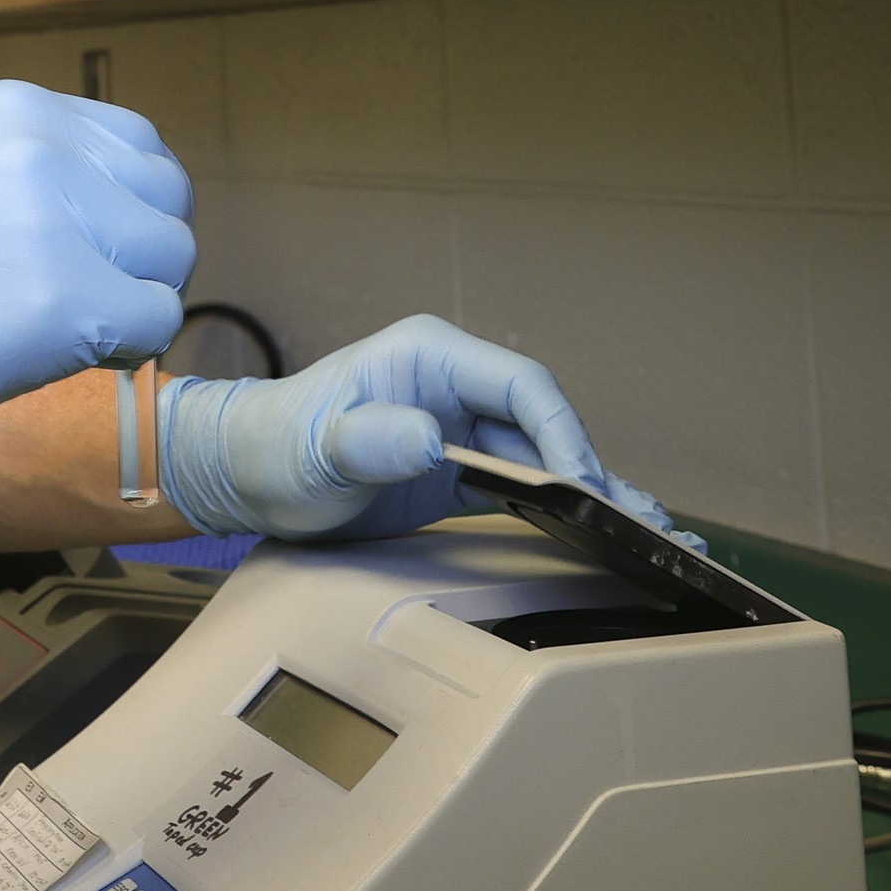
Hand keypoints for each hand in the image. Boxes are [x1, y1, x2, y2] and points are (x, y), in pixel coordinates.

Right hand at [0, 81, 190, 476]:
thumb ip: (29, 176)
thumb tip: (106, 218)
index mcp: (19, 108)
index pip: (140, 148)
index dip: (124, 212)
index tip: (83, 252)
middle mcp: (48, 146)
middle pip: (169, 203)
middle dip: (136, 259)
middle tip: (71, 299)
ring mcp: (60, 220)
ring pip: (170, 265)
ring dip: (128, 306)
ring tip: (48, 327)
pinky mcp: (66, 301)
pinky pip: (152, 327)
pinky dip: (118, 354)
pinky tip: (47, 357)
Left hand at [157, 315, 696, 546]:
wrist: (242, 474)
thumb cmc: (273, 449)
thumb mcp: (316, 449)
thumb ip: (368, 441)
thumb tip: (427, 440)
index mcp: (430, 355)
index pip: (522, 384)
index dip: (561, 433)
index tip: (583, 484)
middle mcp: (454, 383)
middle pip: (544, 422)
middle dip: (592, 469)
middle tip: (639, 521)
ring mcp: (459, 424)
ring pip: (542, 454)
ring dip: (590, 491)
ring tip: (649, 532)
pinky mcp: (457, 466)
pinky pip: (521, 481)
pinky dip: (560, 507)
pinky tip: (601, 534)